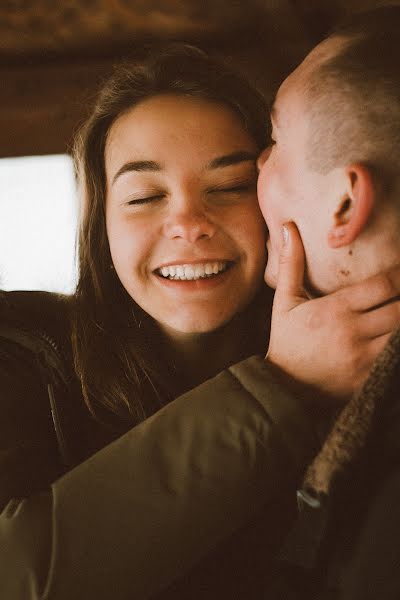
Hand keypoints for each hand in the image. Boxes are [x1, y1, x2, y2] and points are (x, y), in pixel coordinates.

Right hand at [266, 222, 399, 400]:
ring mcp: (364, 359)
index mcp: (335, 309)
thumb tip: (288, 227)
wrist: (282, 388)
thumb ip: (290, 264)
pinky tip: (397, 337)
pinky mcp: (369, 379)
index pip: (384, 286)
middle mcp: (353, 333)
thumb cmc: (286, 341)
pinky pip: (396, 360)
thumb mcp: (284, 302)